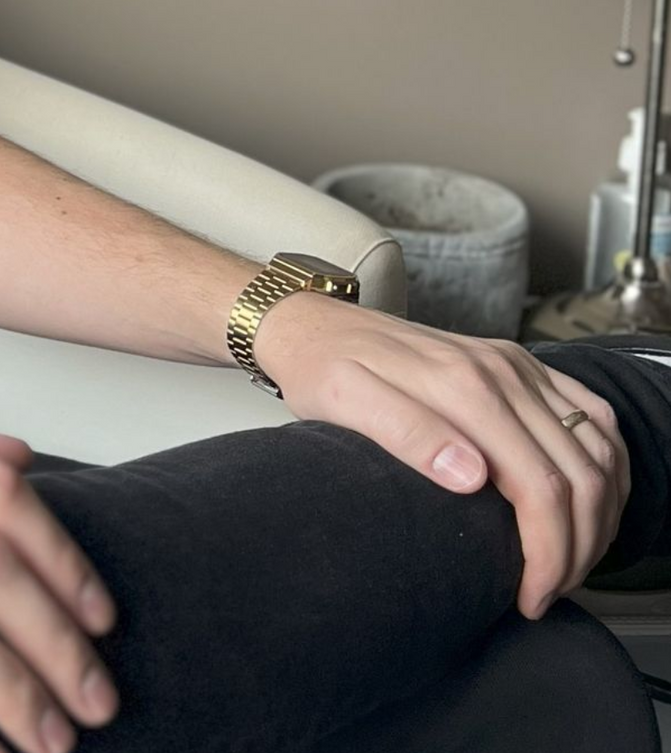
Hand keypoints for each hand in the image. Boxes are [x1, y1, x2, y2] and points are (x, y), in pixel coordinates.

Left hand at [254, 293, 630, 618]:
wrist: (313, 324)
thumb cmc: (324, 369)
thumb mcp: (344, 403)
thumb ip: (408, 435)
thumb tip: (472, 477)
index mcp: (465, 387)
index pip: (541, 487)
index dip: (548, 555)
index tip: (528, 597)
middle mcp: (502, 372)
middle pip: (581, 476)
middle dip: (578, 548)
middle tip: (548, 592)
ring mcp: (516, 365)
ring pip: (599, 449)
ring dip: (600, 513)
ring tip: (569, 561)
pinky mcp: (518, 364)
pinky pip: (593, 414)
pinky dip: (607, 466)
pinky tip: (593, 501)